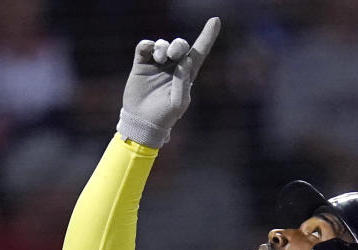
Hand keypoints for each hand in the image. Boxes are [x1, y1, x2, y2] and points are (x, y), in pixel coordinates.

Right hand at [117, 17, 220, 147]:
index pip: (199, 52)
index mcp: (186, 75)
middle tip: (173, 55)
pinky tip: (149, 51)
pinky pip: (145, 46)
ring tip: (159, 59)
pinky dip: (148, 45)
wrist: (142, 122)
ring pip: (162, 44)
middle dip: (178, 45)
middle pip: (180, 45)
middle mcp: (173, 67)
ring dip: (163, 48)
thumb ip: (183, 82)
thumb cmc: (164, 116)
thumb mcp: (178, 103)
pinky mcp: (141, 64)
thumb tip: (184, 60)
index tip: (215, 20)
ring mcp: (157, 64)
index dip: (207, 36)